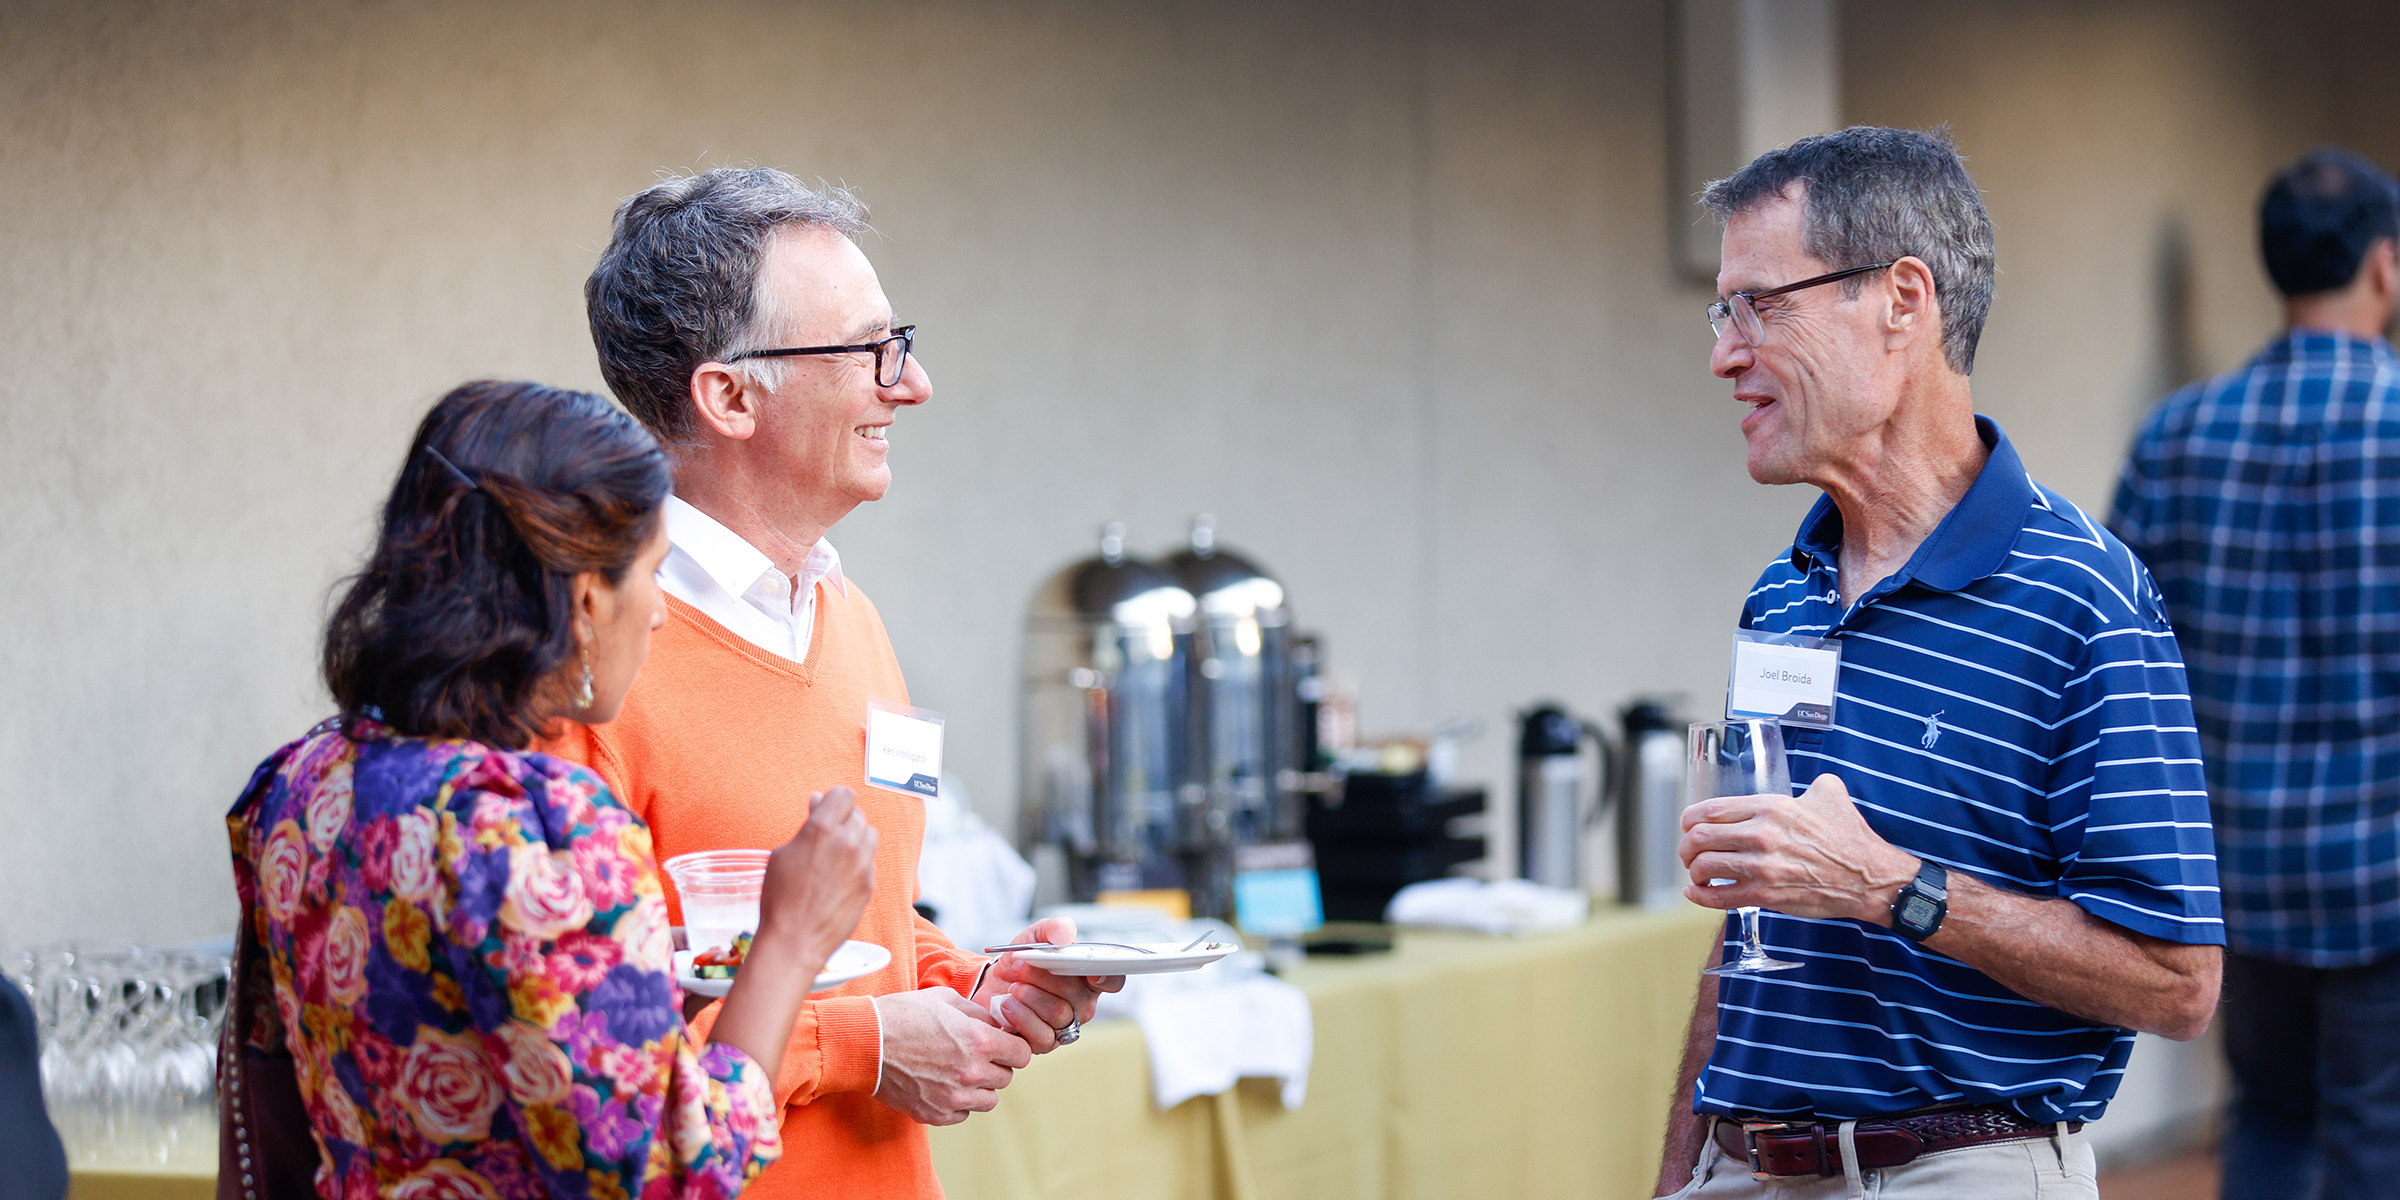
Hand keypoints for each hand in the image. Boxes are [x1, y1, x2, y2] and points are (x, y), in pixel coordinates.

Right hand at [703, 788, 876, 1079]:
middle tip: (827, 838)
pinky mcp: (869, 884)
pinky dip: (858, 864)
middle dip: (844, 821)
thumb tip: (818, 802)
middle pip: (857, 815)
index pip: (843, 794)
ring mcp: (862, 864)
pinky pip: (869, 862)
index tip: (827, 809)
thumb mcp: (782, 855)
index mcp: (821, 829)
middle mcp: (847, 842)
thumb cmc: (779, 898)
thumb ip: (807, 826)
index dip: (834, 800)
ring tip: (835, 858)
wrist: (794, 940)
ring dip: (856, 840)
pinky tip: (839, 880)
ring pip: (869, 836)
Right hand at [872, 988, 1031, 1124]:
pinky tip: (943, 1085)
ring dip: (980, 1087)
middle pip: (1006, 1078)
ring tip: (959, 1071)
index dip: (1013, 1047)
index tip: (1003, 1045)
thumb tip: (997, 1023)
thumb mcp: (946, 999)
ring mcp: (952, 1097)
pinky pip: (963, 1114)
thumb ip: (978, 1013)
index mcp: (978, 1040)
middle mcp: (970, 1072)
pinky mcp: (934, 1114)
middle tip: (976, 1055)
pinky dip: (959, 1103)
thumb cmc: (902, 1015)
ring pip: (988, 1100)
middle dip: (996, 1065)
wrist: (864, 1042)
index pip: (1021, 1054)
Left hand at [973, 916, 1125, 1053]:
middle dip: (1045, 977)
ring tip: (1013, 987)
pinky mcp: (1045, 1044)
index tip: (1092, 974)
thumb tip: (1065, 933)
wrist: (991, 985)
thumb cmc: (1021, 962)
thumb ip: (1053, 929)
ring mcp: (1065, 1026)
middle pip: (1077, 994)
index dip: (1108, 977)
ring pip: (1058, 1013)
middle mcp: (1082, 1004)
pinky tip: (1007, 1004)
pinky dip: (1021, 1016)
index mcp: (1087, 977)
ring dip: (1030, 996)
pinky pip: (1041, 1035)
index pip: (1113, 980)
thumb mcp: (1034, 937)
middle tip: (1020, 965)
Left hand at [1677, 773, 1915, 921]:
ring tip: (1697, 873)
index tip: (1688, 825)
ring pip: (1703, 866)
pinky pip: (1719, 898)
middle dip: (1686, 845)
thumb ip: (1812, 783)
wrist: (1869, 877)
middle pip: (1699, 838)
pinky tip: (1696, 893)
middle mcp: (1760, 835)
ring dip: (1693, 871)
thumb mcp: (1830, 794)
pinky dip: (1700, 897)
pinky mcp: (1765, 896)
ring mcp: (1761, 868)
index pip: (1710, 809)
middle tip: (1689, 851)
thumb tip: (1809, 782)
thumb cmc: (1850, 837)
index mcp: (1770, 807)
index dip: (1690, 818)